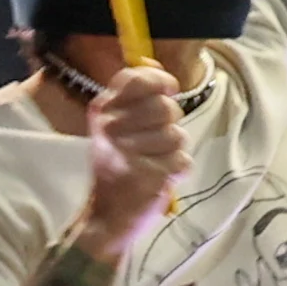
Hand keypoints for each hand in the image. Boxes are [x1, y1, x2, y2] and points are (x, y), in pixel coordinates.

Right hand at [72, 66, 190, 258]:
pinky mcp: (147, 174)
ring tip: (151, 163)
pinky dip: (176, 171)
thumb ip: (136, 97)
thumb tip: (157, 67)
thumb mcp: (116, 126)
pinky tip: (157, 178)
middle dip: (169, 125)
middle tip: (152, 142)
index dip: (161, 82)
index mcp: (103, 111)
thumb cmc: (118, 167)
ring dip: (172, 152)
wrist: (107, 217)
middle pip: (167, 107)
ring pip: (178, 135)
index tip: (167, 91)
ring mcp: (128, 151)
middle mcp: (111, 127)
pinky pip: (183, 160)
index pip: (137, 78)